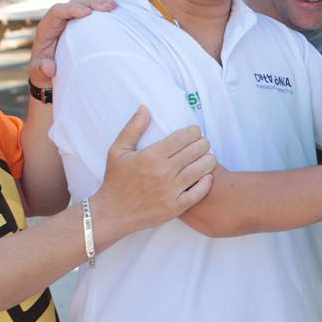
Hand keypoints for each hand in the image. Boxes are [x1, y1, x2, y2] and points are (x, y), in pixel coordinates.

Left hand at [28, 0, 115, 88]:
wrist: (49, 68)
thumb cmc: (44, 69)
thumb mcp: (40, 71)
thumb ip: (42, 68)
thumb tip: (48, 67)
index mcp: (47, 28)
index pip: (57, 11)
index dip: (72, 9)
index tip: (88, 13)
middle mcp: (58, 19)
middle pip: (74, 3)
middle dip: (91, 3)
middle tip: (108, 8)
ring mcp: (70, 18)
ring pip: (84, 3)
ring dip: (99, 2)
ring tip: (114, 6)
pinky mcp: (80, 21)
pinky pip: (90, 8)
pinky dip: (101, 6)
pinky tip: (114, 7)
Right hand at [92, 107, 216, 241]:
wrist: (113, 213)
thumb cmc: (116, 180)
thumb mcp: (117, 151)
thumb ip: (132, 128)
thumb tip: (145, 108)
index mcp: (151, 156)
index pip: (184, 136)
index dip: (194, 131)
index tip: (194, 133)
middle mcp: (163, 172)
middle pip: (198, 149)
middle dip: (203, 143)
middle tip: (202, 144)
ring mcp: (171, 190)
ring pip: (203, 168)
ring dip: (208, 160)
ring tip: (206, 158)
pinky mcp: (176, 207)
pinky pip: (200, 191)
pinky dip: (207, 181)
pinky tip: (205, 176)